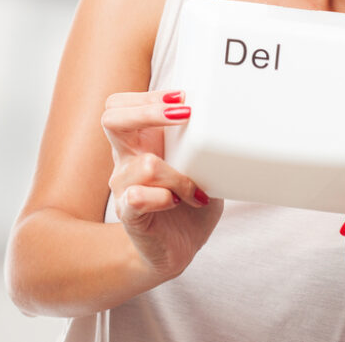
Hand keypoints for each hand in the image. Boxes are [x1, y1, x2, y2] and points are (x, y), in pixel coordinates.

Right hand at [102, 89, 222, 281]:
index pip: (120, 106)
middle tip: (184, 114)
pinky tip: (177, 202)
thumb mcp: (201, 165)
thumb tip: (232, 118)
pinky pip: (138, 196)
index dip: (147, 97)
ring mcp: (123, 186)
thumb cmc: (189, 203)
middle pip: (112, 118)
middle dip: (149, 110)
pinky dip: (163, 197)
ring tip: (196, 192)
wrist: (175, 248)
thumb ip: (204, 143)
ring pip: (146, 164)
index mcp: (139, 142)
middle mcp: (125, 159)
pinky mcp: (128, 212)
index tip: (183, 98)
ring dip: (179, 176)